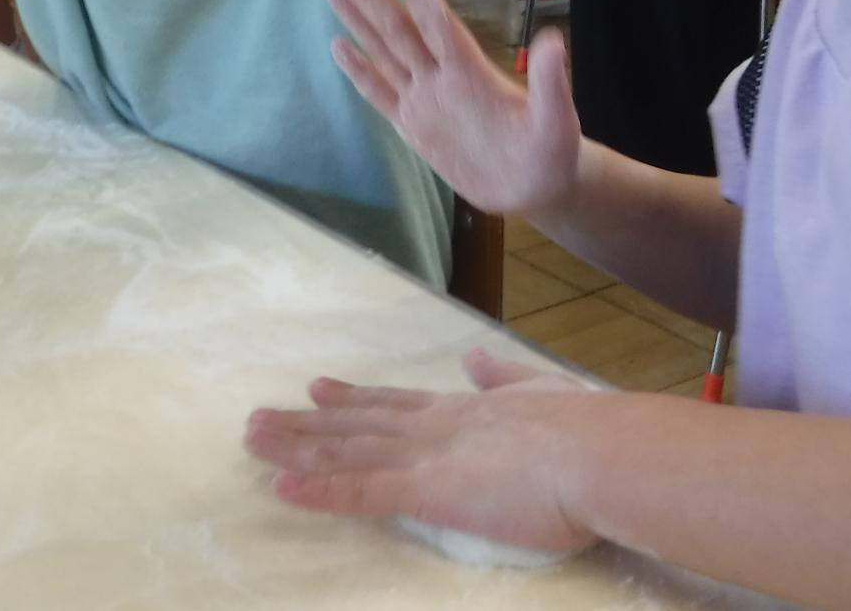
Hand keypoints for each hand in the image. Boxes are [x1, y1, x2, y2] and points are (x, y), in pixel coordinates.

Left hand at [244, 348, 601, 554]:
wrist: (598, 453)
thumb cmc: (585, 430)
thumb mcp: (540, 391)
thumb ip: (502, 377)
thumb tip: (475, 359)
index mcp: (465, 410)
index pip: (396, 405)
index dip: (353, 399)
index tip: (318, 390)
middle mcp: (435, 428)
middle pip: (357, 426)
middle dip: (307, 424)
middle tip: (261, 417)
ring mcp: (426, 457)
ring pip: (346, 452)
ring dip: (296, 448)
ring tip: (252, 440)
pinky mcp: (427, 490)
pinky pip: (359, 492)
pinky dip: (318, 489)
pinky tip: (282, 487)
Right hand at [326, 0, 581, 217]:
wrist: (535, 187)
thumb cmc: (551, 150)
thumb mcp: (556, 119)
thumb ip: (549, 83)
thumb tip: (554, 40)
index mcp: (471, 71)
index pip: (437, 22)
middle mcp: (442, 76)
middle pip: (399, 29)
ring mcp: (425, 99)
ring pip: (384, 52)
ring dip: (358, 20)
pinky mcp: (415, 127)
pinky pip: (381, 94)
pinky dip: (360, 71)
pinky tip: (339, 45)